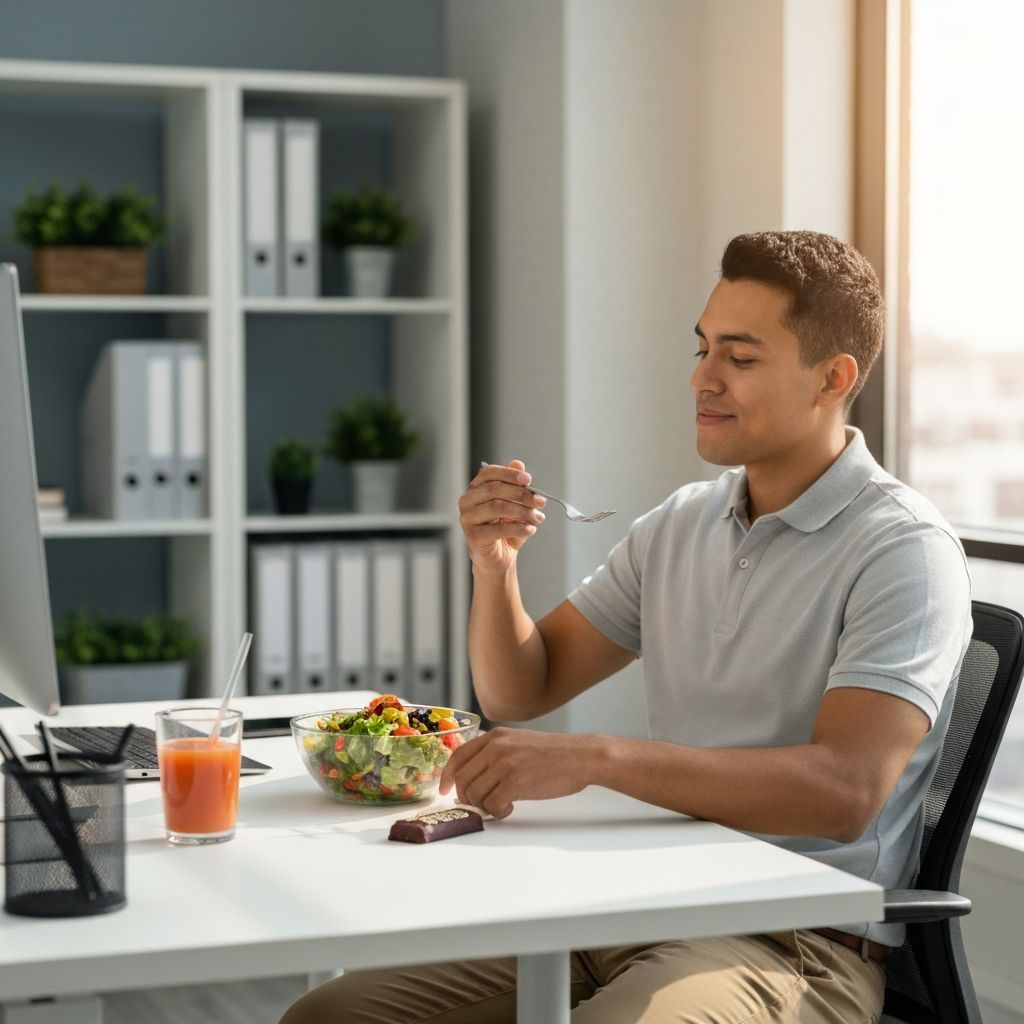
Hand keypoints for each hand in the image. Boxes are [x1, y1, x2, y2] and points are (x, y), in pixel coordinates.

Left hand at [438, 727, 592, 818]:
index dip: (447, 776)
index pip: (458, 756)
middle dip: (467, 798)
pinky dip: (498, 812)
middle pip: (463, 779)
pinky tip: (510, 808)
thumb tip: (472, 778)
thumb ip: (495, 753)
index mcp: (495, 737)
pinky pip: (492, 805)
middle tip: (480, 805)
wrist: (580, 756)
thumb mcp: (518, 742)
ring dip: (484, 806)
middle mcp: (496, 747)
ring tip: (501, 804)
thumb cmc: (553, 754)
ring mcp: (504, 764)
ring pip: (475, 794)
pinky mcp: (515, 782)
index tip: (444, 791)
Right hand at [458, 460, 546, 575]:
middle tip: (541, 501)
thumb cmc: (505, 528)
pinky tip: (530, 529)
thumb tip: (518, 464)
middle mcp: (467, 501)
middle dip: (521, 494)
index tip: (529, 480)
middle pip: (494, 489)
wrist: (499, 558)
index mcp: (475, 489)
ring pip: (498, 508)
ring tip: (538, 518)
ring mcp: (468, 519)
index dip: (509, 474)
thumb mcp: (514, 504)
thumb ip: (515, 485)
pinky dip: (519, 528)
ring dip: (523, 512)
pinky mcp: (473, 537)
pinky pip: (498, 529)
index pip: (489, 473)